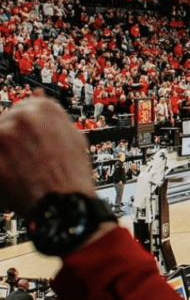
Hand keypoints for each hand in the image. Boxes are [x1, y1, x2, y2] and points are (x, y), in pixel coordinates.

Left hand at [0, 93, 96, 214]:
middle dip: (10, 142)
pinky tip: (10, 179)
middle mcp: (22, 117)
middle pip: (3, 124)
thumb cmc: (72, 173)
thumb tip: (37, 95)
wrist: (66, 204)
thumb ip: (51, 116)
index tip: (25, 143)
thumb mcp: (73, 137)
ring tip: (18, 170)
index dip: (23, 131)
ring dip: (3, 155)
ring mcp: (4, 137)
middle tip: (23, 160)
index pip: (20, 110)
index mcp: (42, 108)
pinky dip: (0, 170)